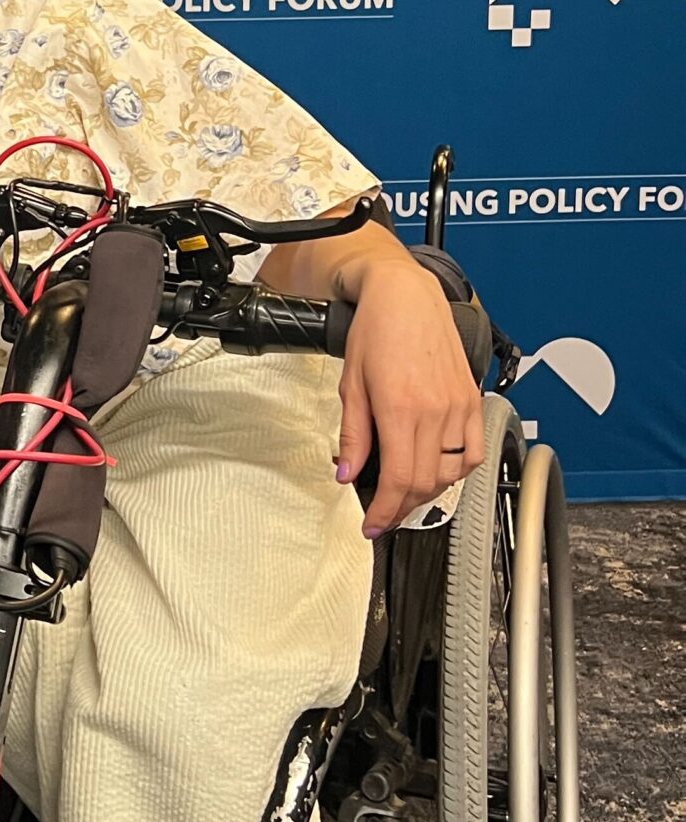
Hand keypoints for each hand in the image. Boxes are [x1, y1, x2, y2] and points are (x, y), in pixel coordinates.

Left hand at [334, 256, 484, 536]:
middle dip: (402, 507)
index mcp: (400, 409)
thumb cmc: (375, 331)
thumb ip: (353, 436)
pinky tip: (438, 469)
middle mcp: (435, 411)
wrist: (405, 296)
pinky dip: (457, 470)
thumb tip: (347, 475)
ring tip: (406, 492)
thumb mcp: (350, 385)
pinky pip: (473, 451)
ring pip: (452, 472)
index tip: (373, 524)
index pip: (399, 480)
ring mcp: (458, 406)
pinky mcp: (472, 400)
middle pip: (425, 483)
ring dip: (428, 491)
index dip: (385, 511)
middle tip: (384, 514)